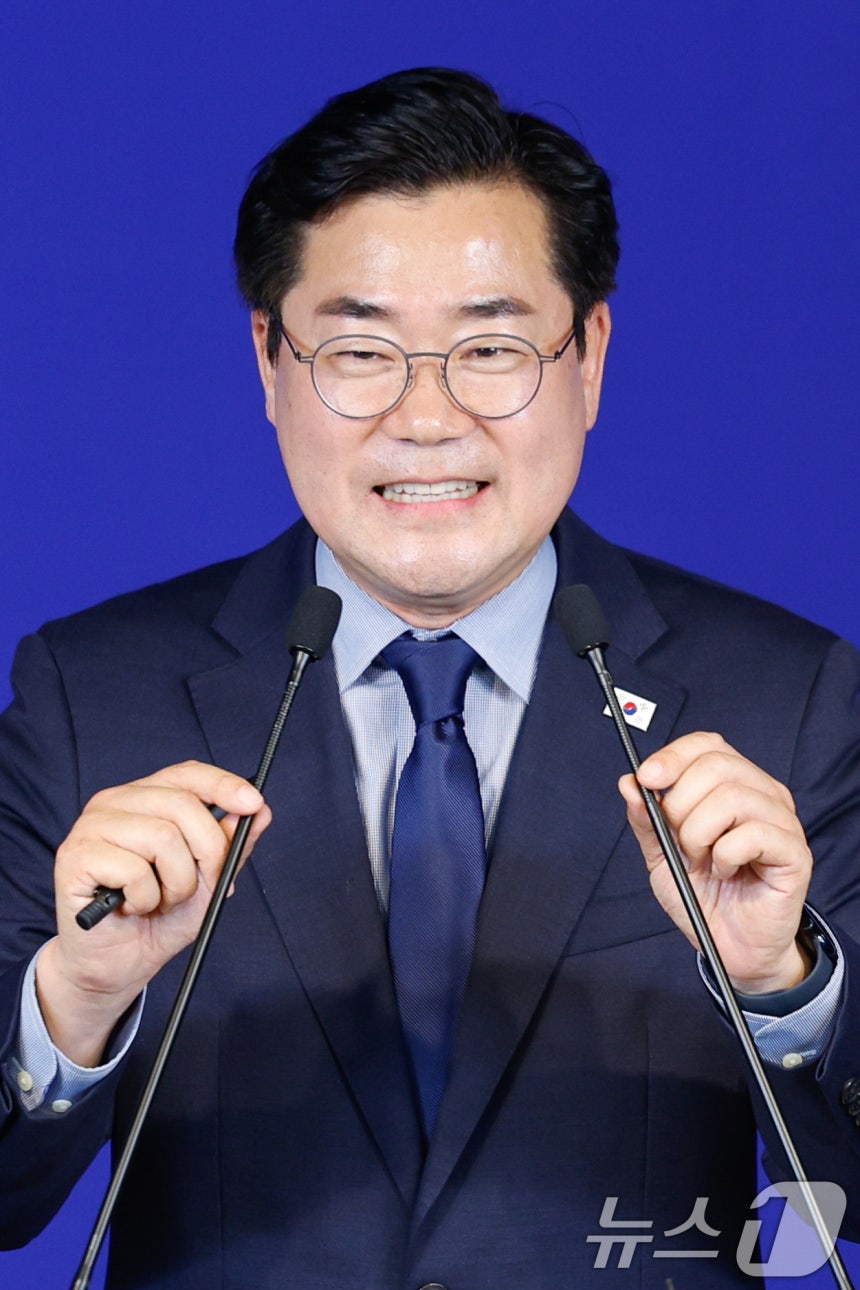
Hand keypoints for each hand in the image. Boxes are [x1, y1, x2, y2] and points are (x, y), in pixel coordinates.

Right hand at [37, 760, 271, 1064]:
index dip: (223, 785)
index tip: (254, 804)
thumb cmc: (160, 916)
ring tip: (158, 900)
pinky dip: (145, 899)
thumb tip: (261, 810)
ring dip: (174, 883)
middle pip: (183, 805)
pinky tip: (130, 907)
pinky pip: (133, 870)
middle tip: (195, 887)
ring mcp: (91, 827)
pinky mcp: (74, 857)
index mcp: (146, 798)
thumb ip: (231, 844)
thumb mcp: (209, 879)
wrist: (121, 964)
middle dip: (206, 854)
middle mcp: (115, 802)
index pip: (188, 773)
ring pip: (162, 837)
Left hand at [618, 732, 812, 993]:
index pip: (707, 744)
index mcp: (733, 784)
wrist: (728, 946)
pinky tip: (726, 871)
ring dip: (700, 833)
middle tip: (679, 840)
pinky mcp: (795, 852)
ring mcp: (782, 821)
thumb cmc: (702, 896)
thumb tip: (628, 783)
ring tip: (703, 859)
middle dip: (680, 803)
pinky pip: (752, 834)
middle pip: (716, 765)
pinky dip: (726, 855)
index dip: (674, 756)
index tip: (646, 778)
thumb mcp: (661, 856)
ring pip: (732, 796)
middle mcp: (762, 794)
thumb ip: (646, 820)